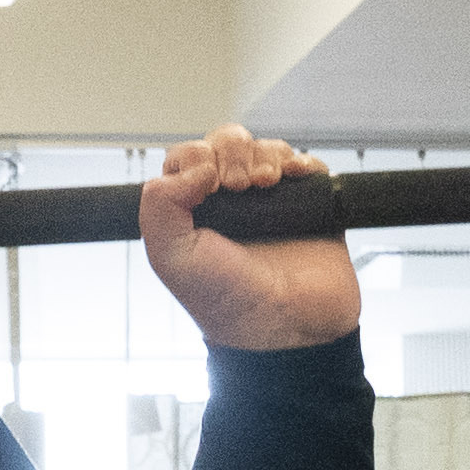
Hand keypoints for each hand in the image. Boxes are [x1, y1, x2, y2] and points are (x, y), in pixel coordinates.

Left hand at [137, 127, 359, 352]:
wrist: (284, 326)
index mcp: (193, 210)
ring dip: (266, 155)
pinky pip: (306, 165)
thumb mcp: (170, 256)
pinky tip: (294, 175)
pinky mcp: (310, 206)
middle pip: (228, 143)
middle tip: (240, 186)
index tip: (209, 184)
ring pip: (266, 149)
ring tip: (267, 185)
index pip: (189, 156)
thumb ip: (159, 205)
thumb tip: (195, 166)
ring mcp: (271, 202)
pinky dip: (300, 161)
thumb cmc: (226, 301)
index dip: (198, 157)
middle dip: (233, 152)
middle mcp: (231, 202)